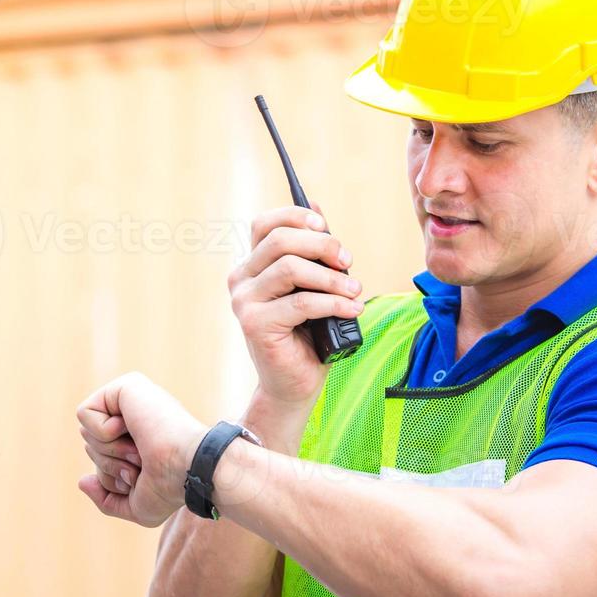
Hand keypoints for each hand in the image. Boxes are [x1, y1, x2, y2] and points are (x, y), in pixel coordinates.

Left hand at [77, 372, 206, 526]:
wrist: (189, 469)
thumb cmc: (171, 488)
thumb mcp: (137, 506)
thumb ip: (107, 500)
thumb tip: (82, 480)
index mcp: (140, 437)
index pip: (99, 458)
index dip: (112, 477)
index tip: (141, 475)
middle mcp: (136, 415)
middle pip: (89, 445)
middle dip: (109, 464)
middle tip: (140, 461)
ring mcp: (133, 398)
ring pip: (86, 432)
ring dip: (110, 451)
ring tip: (140, 447)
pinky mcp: (127, 386)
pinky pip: (84, 413)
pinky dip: (102, 432)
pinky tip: (131, 428)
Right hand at [227, 202, 362, 410]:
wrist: (293, 385)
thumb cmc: (307, 335)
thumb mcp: (313, 287)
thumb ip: (312, 255)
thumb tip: (319, 212)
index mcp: (252, 266)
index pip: (265, 224)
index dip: (297, 217)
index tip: (326, 228)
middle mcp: (242, 280)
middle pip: (280, 240)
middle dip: (322, 246)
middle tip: (348, 263)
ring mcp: (244, 302)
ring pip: (290, 268)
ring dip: (332, 278)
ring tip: (355, 292)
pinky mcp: (255, 324)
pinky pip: (301, 302)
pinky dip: (333, 303)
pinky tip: (351, 309)